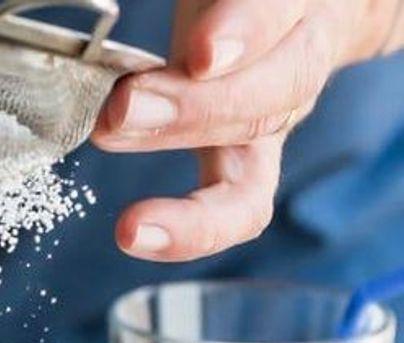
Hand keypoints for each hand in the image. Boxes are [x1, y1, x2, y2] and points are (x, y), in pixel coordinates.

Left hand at [93, 0, 396, 261]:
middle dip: (197, 108)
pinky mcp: (252, 151)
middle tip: (125, 111)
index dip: (250, 26)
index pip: (288, 3)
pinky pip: (238, 204)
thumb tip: (179, 22)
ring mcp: (279, 106)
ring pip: (253, 142)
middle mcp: (307, 45)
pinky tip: (137, 234)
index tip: (205, 51)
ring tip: (120, 172)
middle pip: (273, 87)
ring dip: (182, 162)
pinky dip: (193, 228)